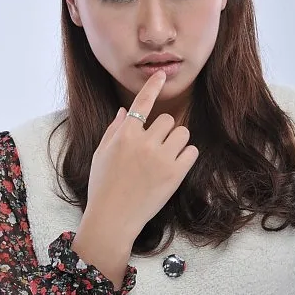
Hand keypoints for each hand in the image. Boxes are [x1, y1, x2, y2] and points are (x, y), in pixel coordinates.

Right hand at [87, 70, 198, 240]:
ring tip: (166, 157)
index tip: (161, 75)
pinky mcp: (175, 175)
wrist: (113, 219)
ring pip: (183, 133)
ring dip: (177, 141)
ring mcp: (161, 158)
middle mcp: (144, 143)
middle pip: (168, 120)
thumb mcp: (102, 154)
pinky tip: (174, 166)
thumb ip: (114, 130)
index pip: (143, 103)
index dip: (153, 86)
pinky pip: (192, 152)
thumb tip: (126, 111)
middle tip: (156, 147)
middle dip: (164, 131)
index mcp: (125, 135)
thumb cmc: (103, 186)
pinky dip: (186, 156)